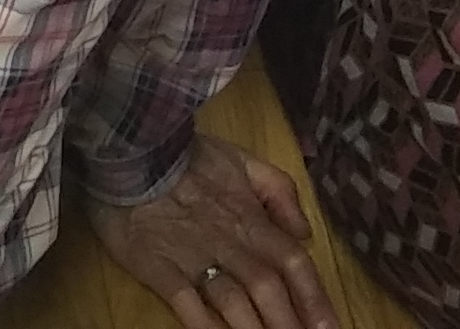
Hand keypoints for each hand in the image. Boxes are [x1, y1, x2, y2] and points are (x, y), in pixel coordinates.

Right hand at [86, 136, 336, 328]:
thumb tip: (304, 232)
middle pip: (268, 290)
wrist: (130, 148)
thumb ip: (279, 190)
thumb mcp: (241, 159)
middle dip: (288, 323)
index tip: (330, 328)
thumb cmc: (187, 156)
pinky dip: (205, 327)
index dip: (315, 299)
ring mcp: (194, 258)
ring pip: (233, 302)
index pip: (293, 262)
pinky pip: (187, 304)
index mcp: (251, 218)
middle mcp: (230, 243)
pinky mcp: (159, 268)